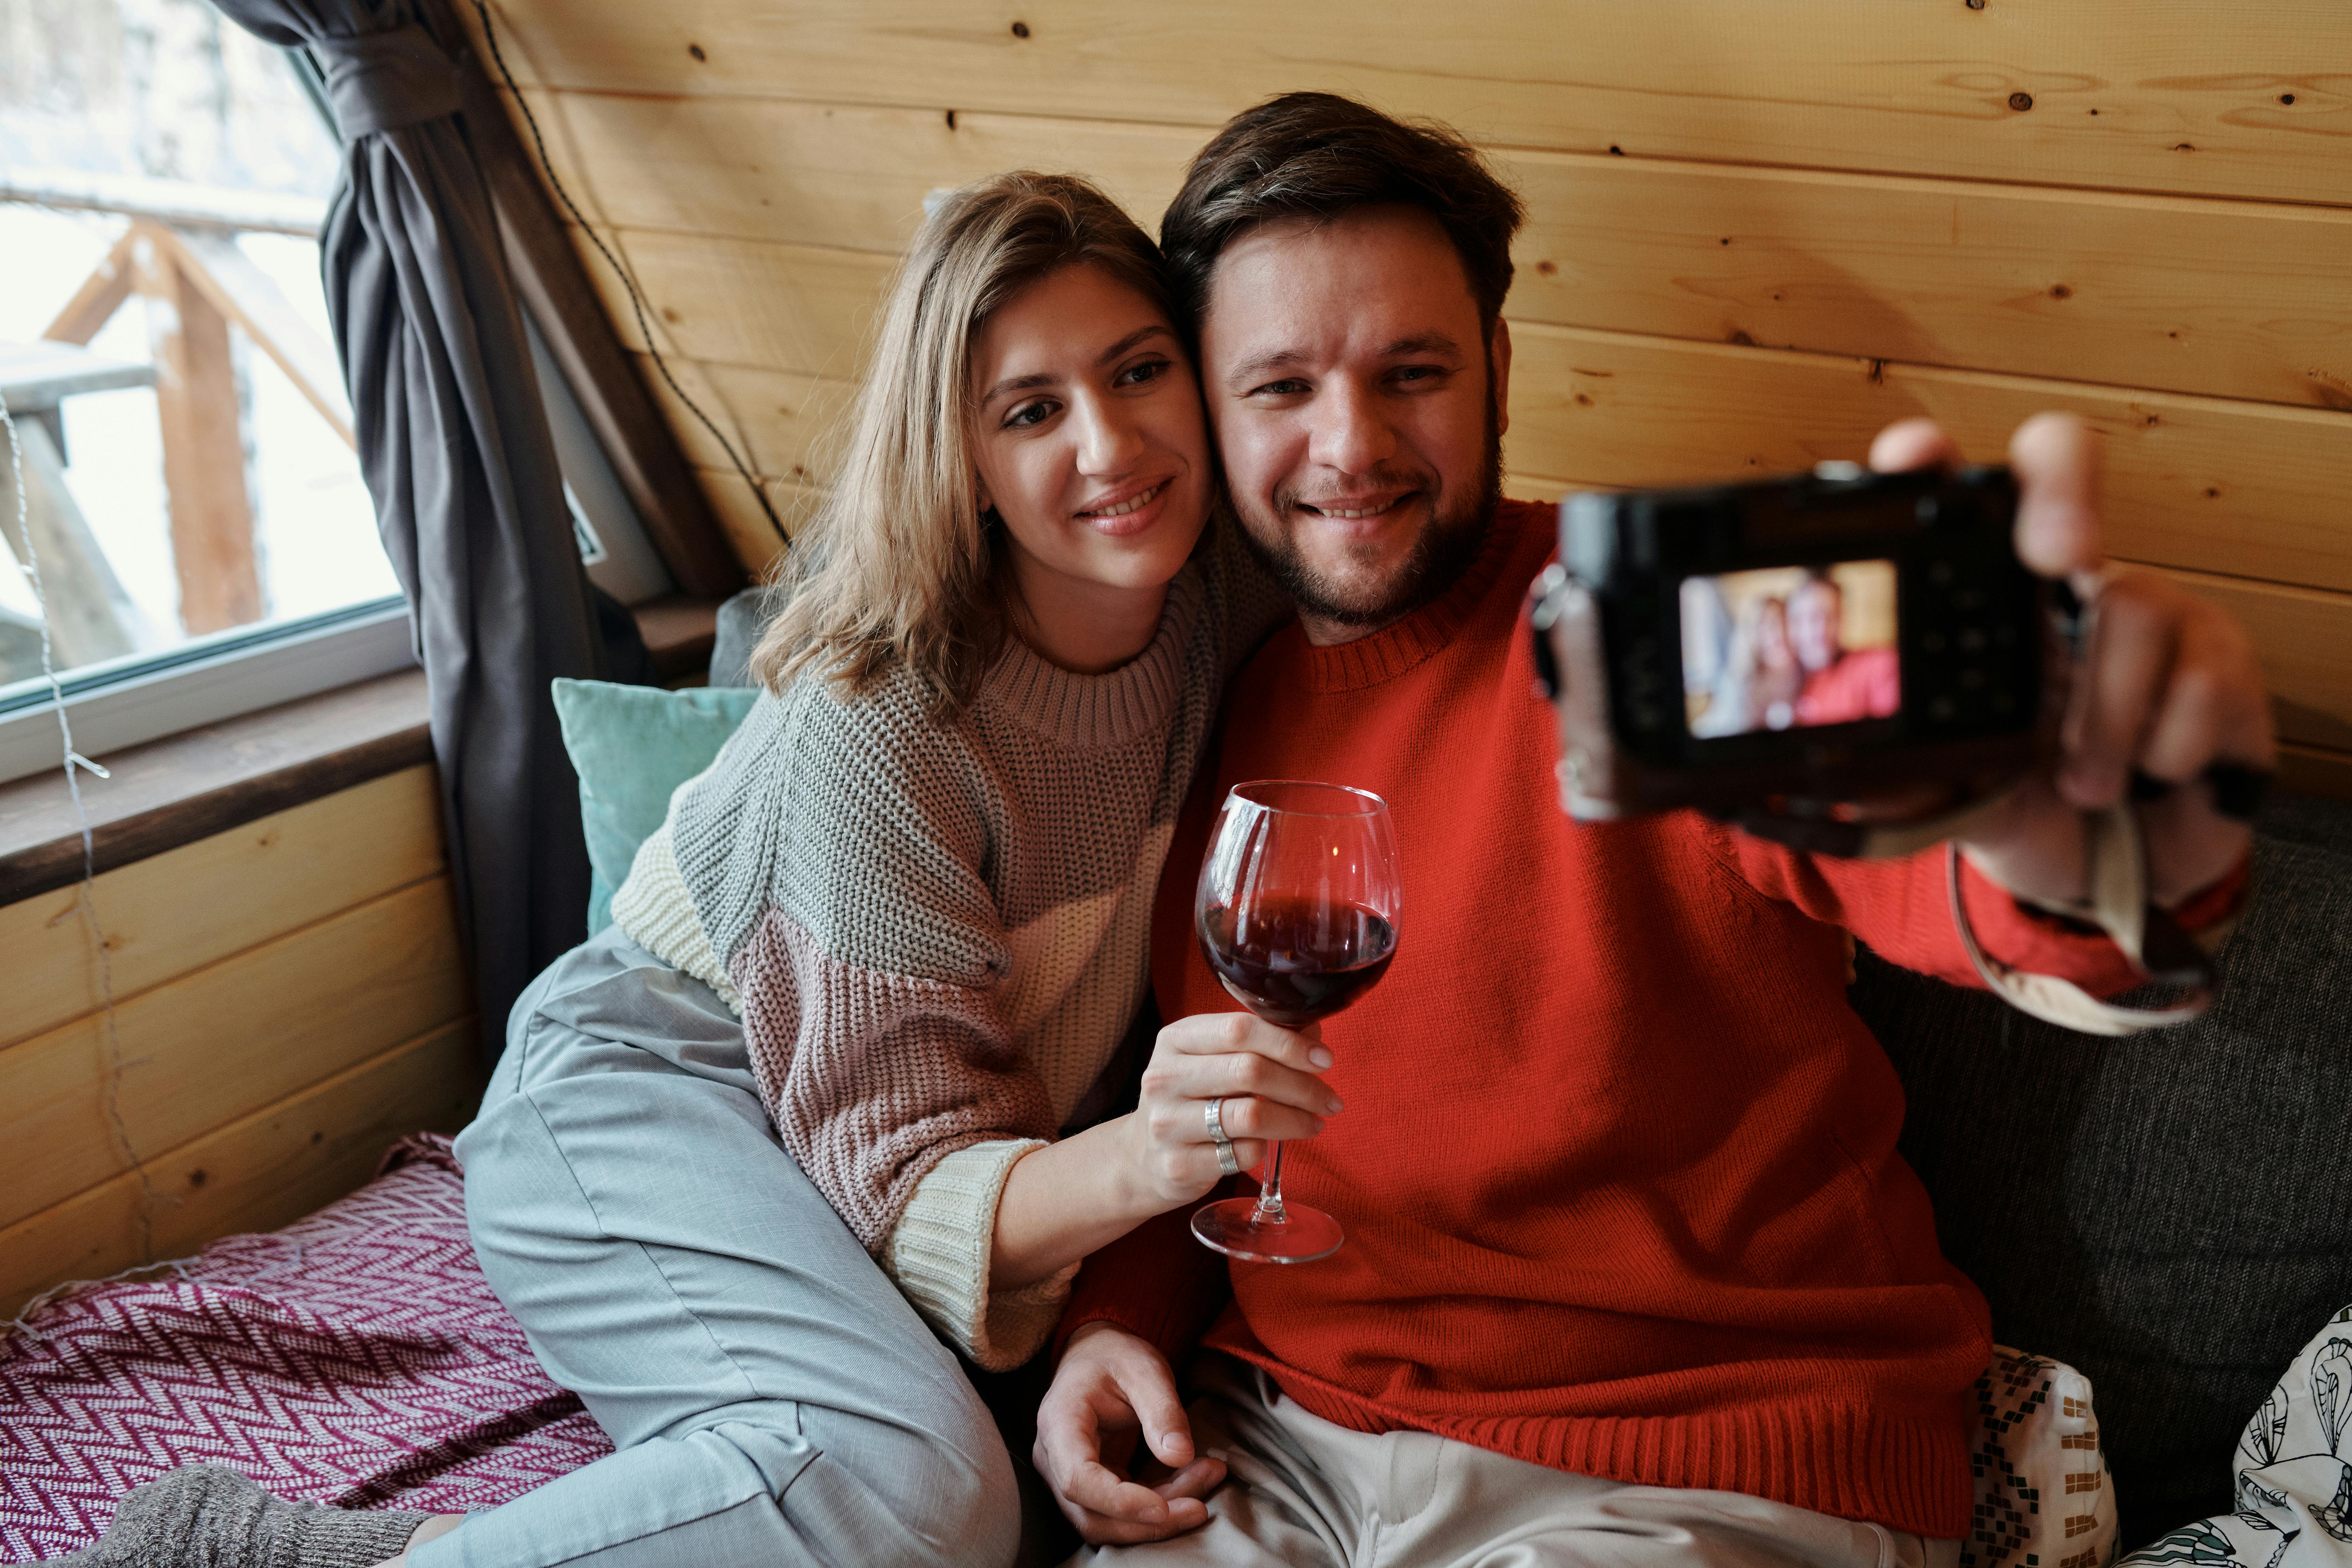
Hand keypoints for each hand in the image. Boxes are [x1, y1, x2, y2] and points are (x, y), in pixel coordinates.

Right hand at [1034, 1322, 1226, 1543]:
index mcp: (1059, 1423)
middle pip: (1092, 1515)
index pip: (1078, 1480)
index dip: (1120, 1503)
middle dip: (1148, 1523)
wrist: (1098, 1355)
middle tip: (1200, 1508)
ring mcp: (1069, 1476)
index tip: (1164, 1509)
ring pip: (1108, 1523)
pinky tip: (1196, 1479)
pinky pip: (1122, 1513)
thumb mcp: (1144, 1369)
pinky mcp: (1092, 1487)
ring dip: (1160, 1518)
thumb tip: (1180, 1455)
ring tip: (1207, 1478)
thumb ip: (1162, 1409)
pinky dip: (1161, 1505)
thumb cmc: (1116, 1357)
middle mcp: (1054, 1458)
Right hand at [1125, 1012, 1339, 1207]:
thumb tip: (1313, 1034)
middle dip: (1303, 1086)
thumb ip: (1258, 1043)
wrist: (1142, 1158)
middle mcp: (1165, 1077)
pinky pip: (1243, 1154)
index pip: (1240, 1028)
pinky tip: (1270, 1145)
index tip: (1325, 1059)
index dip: (1290, 1043)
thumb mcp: (1212, 1060)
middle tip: (1331, 1100)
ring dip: (1296, 1120)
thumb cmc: (1192, 1100)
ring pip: (1251, 1116)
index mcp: (1175, 1039)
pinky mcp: (1178, 1164)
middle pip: (1251, 1071)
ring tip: (1316, 1123)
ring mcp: (1167, 1123)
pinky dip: (1267, 1149)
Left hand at [1872, 413, 2272, 906]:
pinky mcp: (2220, 656)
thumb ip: (1897, 781)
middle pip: (2060, 464)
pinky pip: (2198, 682)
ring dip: (2104, 721)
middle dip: (2061, 493)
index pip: (1951, 498)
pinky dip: (2163, 751)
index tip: (1915, 459)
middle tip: (2058, 556)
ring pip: (2132, 606)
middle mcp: (2061, 579)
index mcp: (1977, 600)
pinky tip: (2150, 777)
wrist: (2112, 872)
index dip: (1928, 459)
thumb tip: (1831, 788)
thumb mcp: (1949, 795)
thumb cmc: (2025, 805)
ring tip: (2082, 782)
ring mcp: (2149, 606)